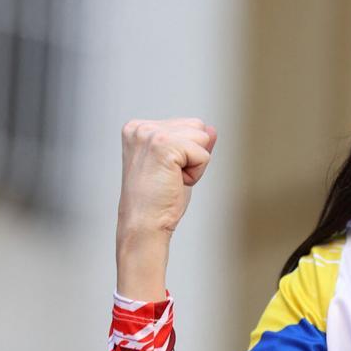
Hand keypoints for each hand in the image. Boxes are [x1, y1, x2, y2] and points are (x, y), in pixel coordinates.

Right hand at [115, 118, 216, 300]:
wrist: (144, 225)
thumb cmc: (158, 201)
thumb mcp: (178, 166)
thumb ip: (193, 144)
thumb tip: (212, 129)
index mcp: (138, 128)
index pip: (187, 125)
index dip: (186, 153)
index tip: (164, 172)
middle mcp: (140, 127)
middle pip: (197, 126)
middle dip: (193, 155)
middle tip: (169, 177)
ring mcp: (150, 134)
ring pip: (202, 137)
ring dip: (195, 164)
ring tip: (171, 179)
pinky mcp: (163, 145)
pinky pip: (203, 154)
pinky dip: (196, 173)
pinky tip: (175, 183)